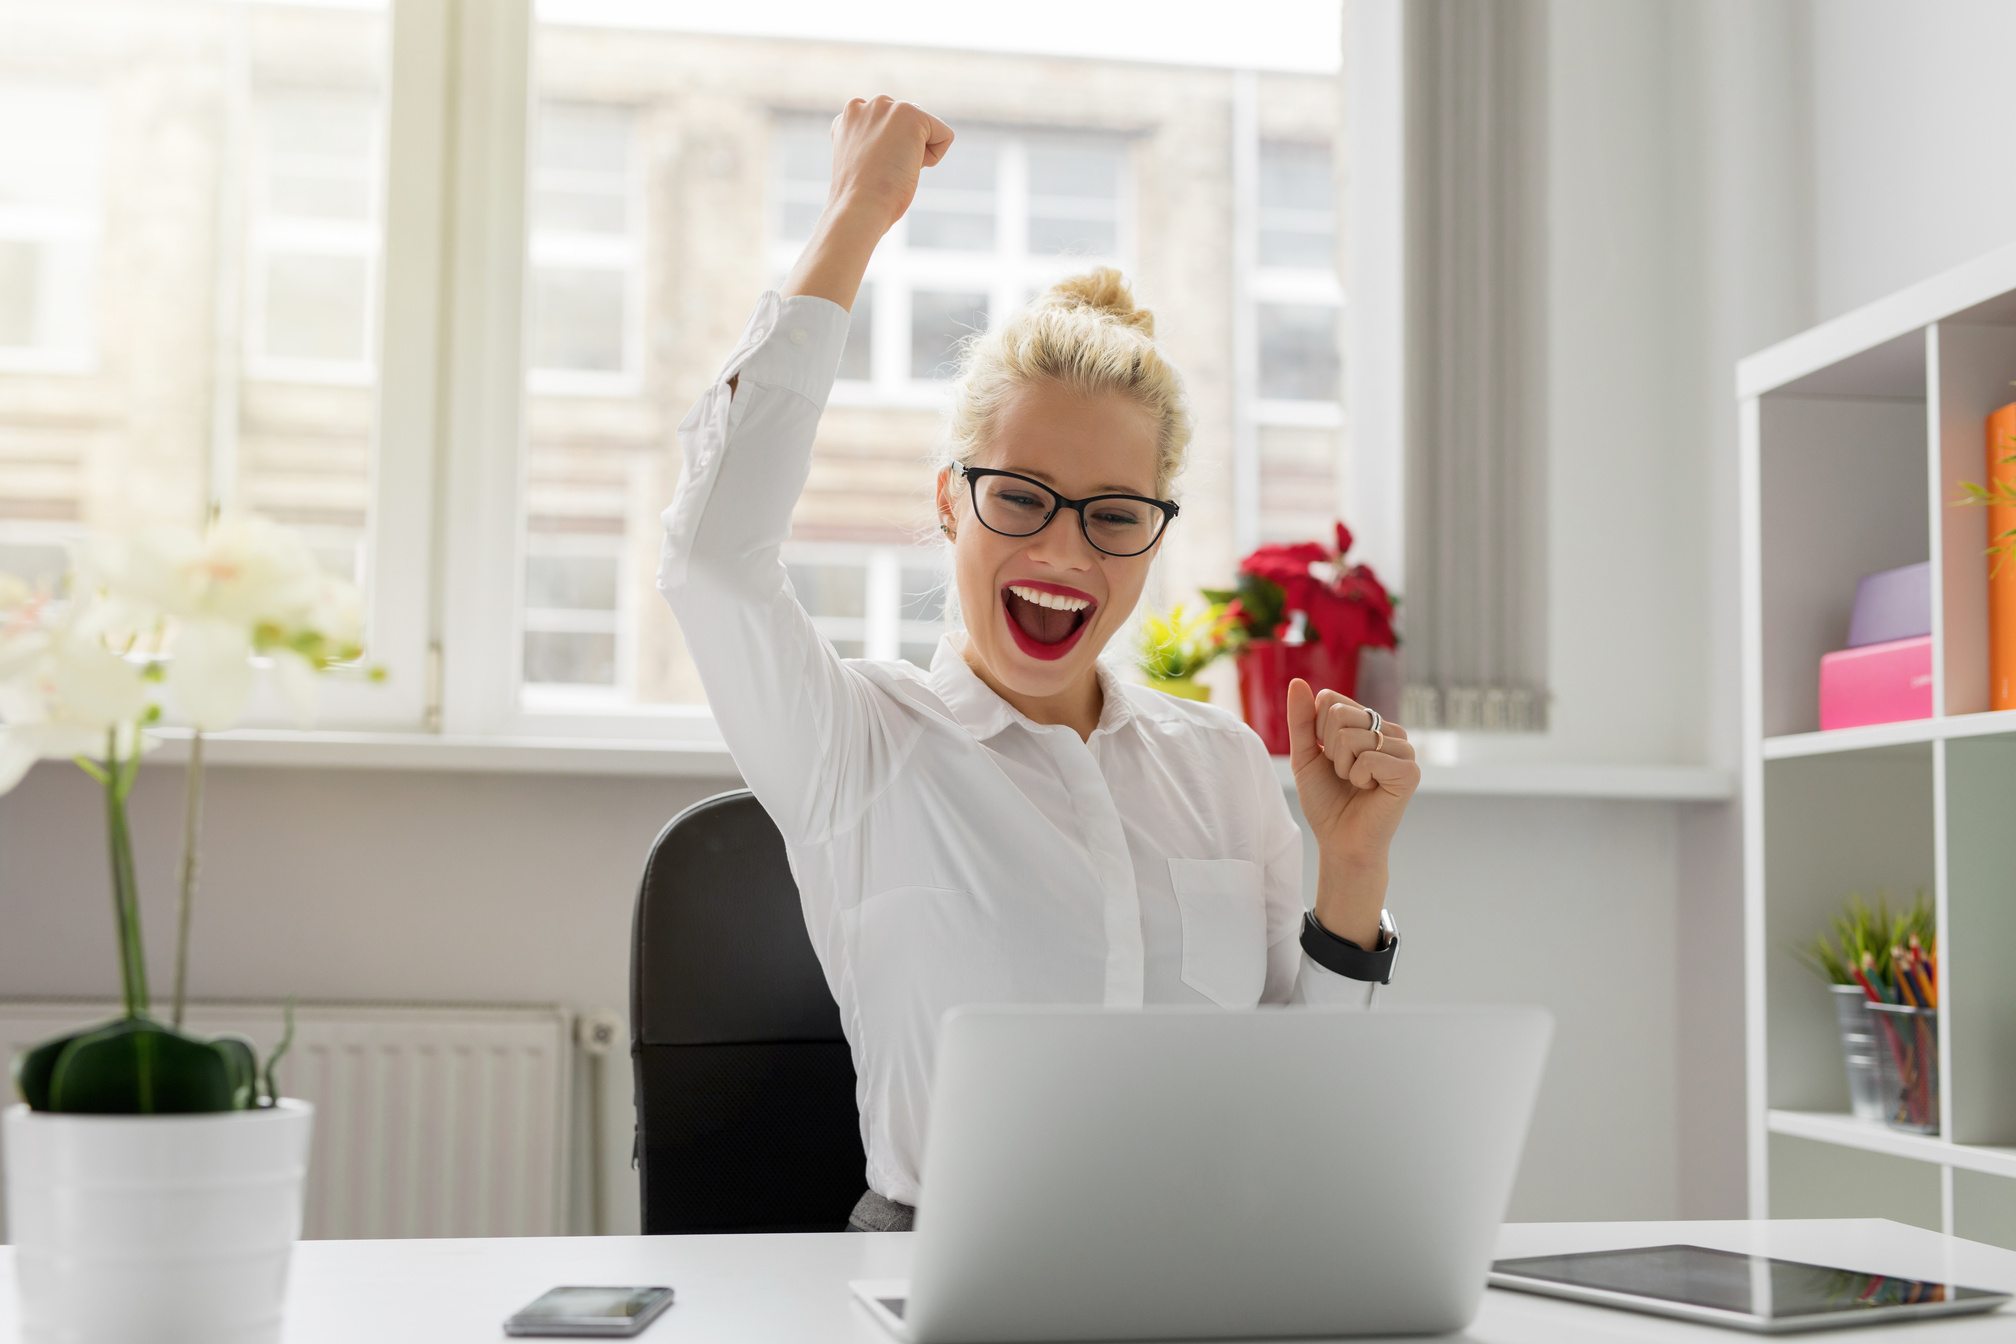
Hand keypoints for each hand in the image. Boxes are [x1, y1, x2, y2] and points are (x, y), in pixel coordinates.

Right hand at [782, 97, 952, 310]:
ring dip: (917, 153)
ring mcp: (886, 106)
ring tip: (893, 169)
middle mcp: (863, 105)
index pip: (889, 130)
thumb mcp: (861, 166)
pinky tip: (909, 166)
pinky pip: (944, 134)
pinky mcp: (910, 114)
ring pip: (925, 129)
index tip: (871, 172)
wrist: (858, 208)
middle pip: (908, 126)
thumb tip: (896, 150)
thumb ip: (873, 147)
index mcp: (846, 118)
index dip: (889, 157)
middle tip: (883, 172)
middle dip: (904, 150)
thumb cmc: (859, 202)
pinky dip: (934, 157)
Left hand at [1284, 679, 1419, 947]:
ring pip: (1351, 736)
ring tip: (1356, 783)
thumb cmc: (1326, 801)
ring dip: (1342, 766)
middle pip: (1339, 714)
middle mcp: (1389, 731)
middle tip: (1343, 774)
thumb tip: (1298, 681)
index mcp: (1368, 723)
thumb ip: (1302, 720)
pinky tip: (1369, 790)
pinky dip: (1357, 778)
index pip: (1330, 699)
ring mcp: (1403, 749)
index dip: (1316, 730)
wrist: (1340, 841)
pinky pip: (1368, 758)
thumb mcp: (1305, 756)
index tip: (1327, 756)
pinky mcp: (1410, 771)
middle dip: (1329, 749)